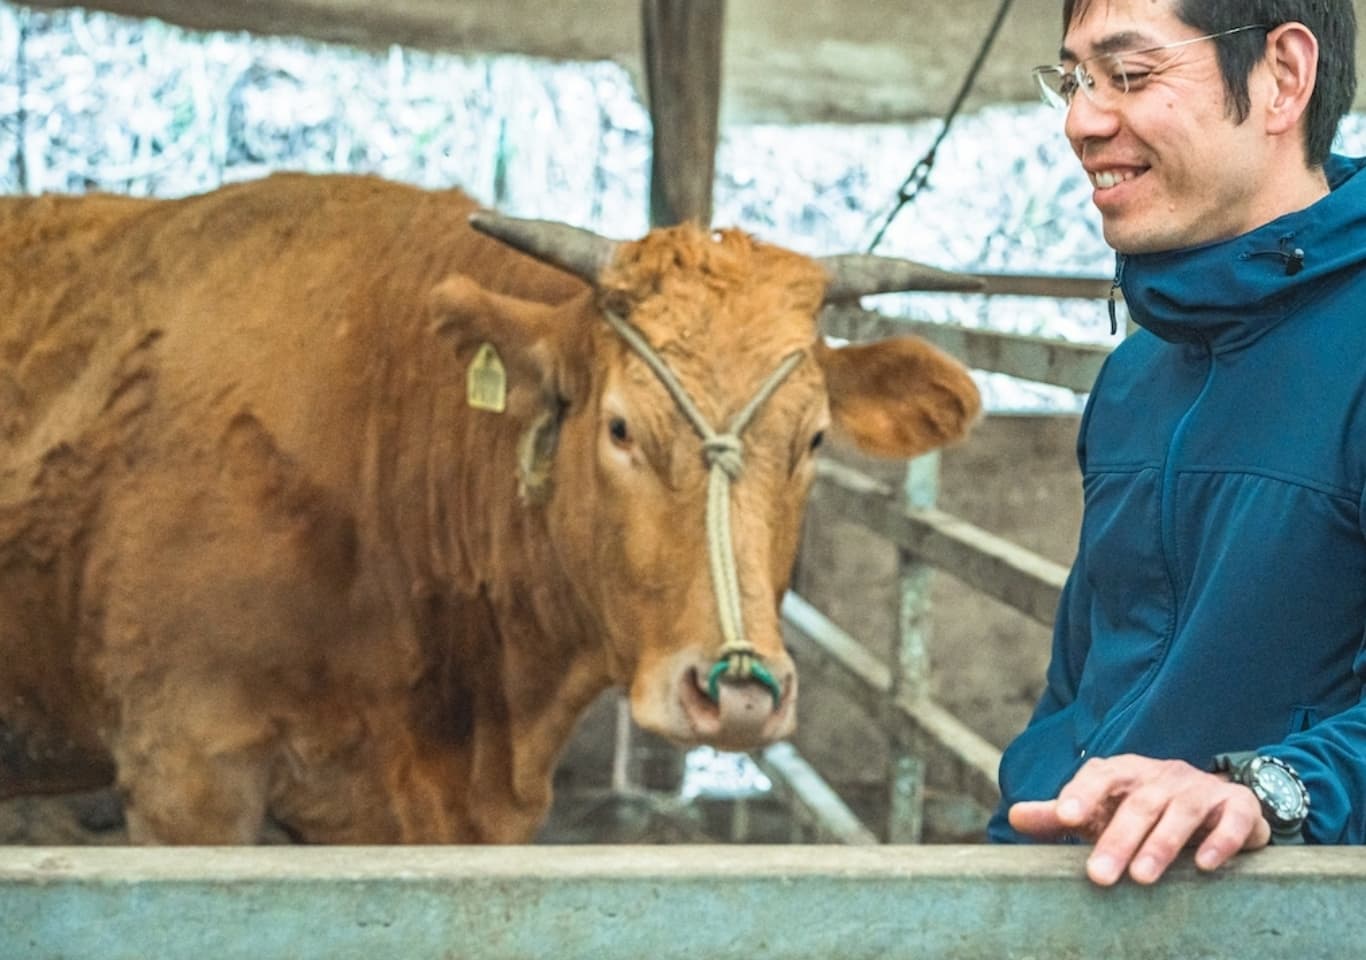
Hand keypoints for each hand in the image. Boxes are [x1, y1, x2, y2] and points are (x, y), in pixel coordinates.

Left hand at [1007, 754, 1270, 885]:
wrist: (1214, 802)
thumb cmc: (1142, 810)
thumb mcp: (1101, 810)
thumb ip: (1059, 815)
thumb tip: (1013, 817)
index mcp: (1125, 772)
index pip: (1100, 774)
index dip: (1082, 792)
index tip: (1064, 817)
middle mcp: (1162, 775)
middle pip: (1138, 803)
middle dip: (1117, 839)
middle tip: (1098, 876)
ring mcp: (1200, 788)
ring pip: (1181, 811)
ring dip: (1163, 844)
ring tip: (1142, 877)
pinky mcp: (1238, 806)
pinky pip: (1232, 819)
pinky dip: (1221, 841)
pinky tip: (1206, 865)